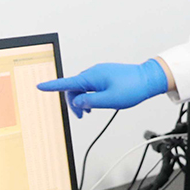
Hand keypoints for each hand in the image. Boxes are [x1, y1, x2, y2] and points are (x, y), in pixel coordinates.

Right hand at [37, 59, 169, 116]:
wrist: (148, 79)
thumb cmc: (132, 88)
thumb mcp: (109, 101)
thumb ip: (90, 102)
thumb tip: (78, 103)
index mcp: (92, 77)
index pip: (67, 83)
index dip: (52, 86)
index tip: (40, 86)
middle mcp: (93, 72)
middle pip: (74, 88)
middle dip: (74, 102)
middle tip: (83, 116)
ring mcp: (99, 73)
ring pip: (82, 87)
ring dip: (83, 100)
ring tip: (90, 111)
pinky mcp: (105, 75)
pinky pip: (90, 85)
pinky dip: (89, 95)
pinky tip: (96, 103)